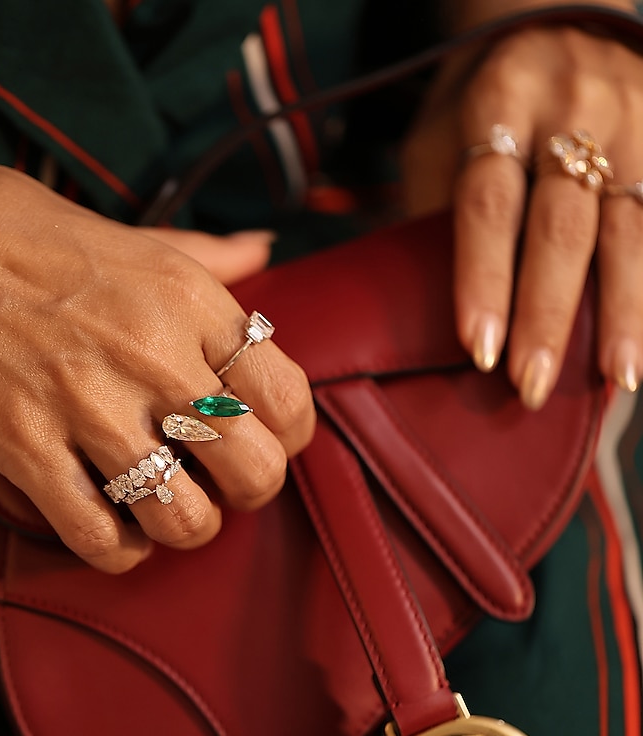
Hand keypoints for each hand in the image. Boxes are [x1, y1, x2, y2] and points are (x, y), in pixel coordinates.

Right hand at [0, 155, 314, 571]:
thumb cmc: (29, 235)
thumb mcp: (136, 237)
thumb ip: (208, 256)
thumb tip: (262, 247)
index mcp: (190, 300)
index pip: (290, 400)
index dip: (289, 438)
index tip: (263, 439)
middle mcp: (151, 353)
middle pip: (254, 472)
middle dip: (246, 494)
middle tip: (218, 481)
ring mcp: (85, 403)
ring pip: (184, 519)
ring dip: (183, 527)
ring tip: (167, 507)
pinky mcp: (22, 444)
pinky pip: (99, 537)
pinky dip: (118, 551)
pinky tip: (115, 529)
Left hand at [399, 13, 642, 406]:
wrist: (559, 16)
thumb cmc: (484, 99)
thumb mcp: (443, 134)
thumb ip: (441, 208)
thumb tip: (426, 311)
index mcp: (501, 101)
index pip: (489, 205)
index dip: (484, 281)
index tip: (479, 349)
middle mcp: (574, 107)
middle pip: (561, 227)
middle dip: (548, 314)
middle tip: (532, 385)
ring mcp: (633, 121)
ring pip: (629, 230)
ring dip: (624, 312)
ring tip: (619, 378)